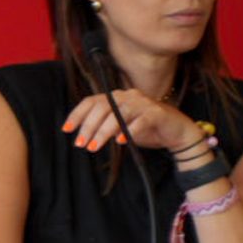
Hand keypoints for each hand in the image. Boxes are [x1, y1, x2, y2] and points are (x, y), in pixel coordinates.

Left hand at [61, 90, 196, 155]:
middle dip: (88, 126)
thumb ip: (104, 126)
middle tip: (81, 144)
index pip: (91, 101)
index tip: (66, 130)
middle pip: (102, 107)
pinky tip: (120, 141)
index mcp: (116, 97)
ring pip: (119, 113)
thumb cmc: (145, 129)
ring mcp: (143, 103)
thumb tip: (83, 135)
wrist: (176, 132)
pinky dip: (130, 130)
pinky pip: (141, 120)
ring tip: (94, 147)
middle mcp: (128, 96)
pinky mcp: (157, 113)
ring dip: (104, 131)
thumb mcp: (120, 127)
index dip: (77, 114)